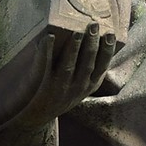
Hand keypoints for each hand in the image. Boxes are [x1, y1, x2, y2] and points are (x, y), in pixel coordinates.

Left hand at [0, 21, 109, 145]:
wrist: (35, 120)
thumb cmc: (59, 98)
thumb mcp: (78, 90)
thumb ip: (86, 73)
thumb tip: (92, 43)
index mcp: (89, 86)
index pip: (102, 67)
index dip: (107, 51)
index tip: (110, 34)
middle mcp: (78, 88)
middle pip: (87, 63)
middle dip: (92, 43)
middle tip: (94, 25)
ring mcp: (61, 89)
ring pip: (70, 66)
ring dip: (74, 48)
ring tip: (77, 31)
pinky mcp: (43, 87)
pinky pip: (45, 67)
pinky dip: (47, 51)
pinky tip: (47, 38)